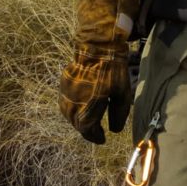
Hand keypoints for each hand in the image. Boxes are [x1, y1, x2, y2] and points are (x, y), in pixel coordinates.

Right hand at [58, 0, 136, 143]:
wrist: (98, 47)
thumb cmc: (114, 71)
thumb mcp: (123, 93)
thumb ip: (119, 114)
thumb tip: (114, 130)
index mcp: (89, 105)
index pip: (87, 129)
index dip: (94, 137)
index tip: (102, 139)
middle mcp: (75, 101)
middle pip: (76, 123)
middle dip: (86, 130)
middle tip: (96, 131)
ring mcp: (66, 92)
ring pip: (67, 114)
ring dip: (77, 121)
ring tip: (88, 121)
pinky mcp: (64, 83)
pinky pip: (64, 102)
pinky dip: (71, 109)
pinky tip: (79, 108)